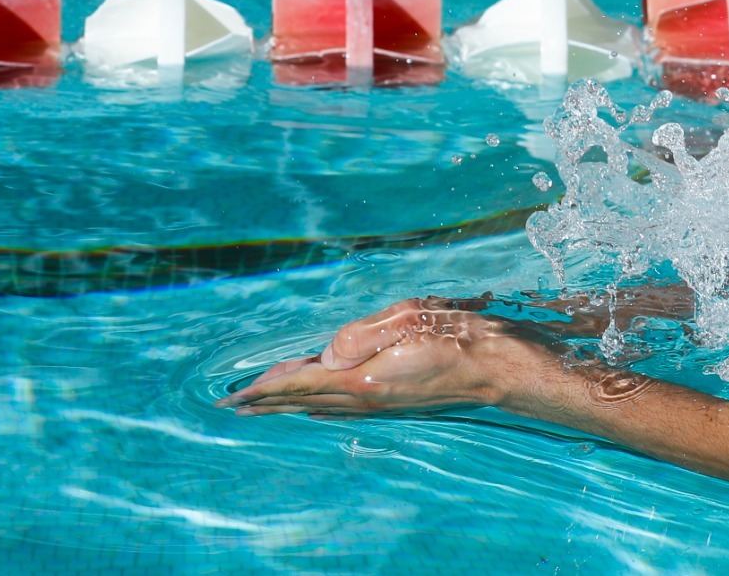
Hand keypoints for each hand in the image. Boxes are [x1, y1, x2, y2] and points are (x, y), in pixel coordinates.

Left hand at [217, 297, 538, 417]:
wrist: (493, 367)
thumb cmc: (455, 336)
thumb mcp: (407, 320)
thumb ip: (361, 335)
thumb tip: (327, 353)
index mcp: (363, 378)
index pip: (303, 382)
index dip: (268, 386)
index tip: (236, 394)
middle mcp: (366, 397)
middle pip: (305, 400)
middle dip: (268, 401)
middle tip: (234, 406)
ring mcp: (381, 404)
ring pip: (322, 406)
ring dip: (289, 405)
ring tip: (263, 406)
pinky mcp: (393, 402)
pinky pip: (341, 409)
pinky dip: (317, 407)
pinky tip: (315, 408)